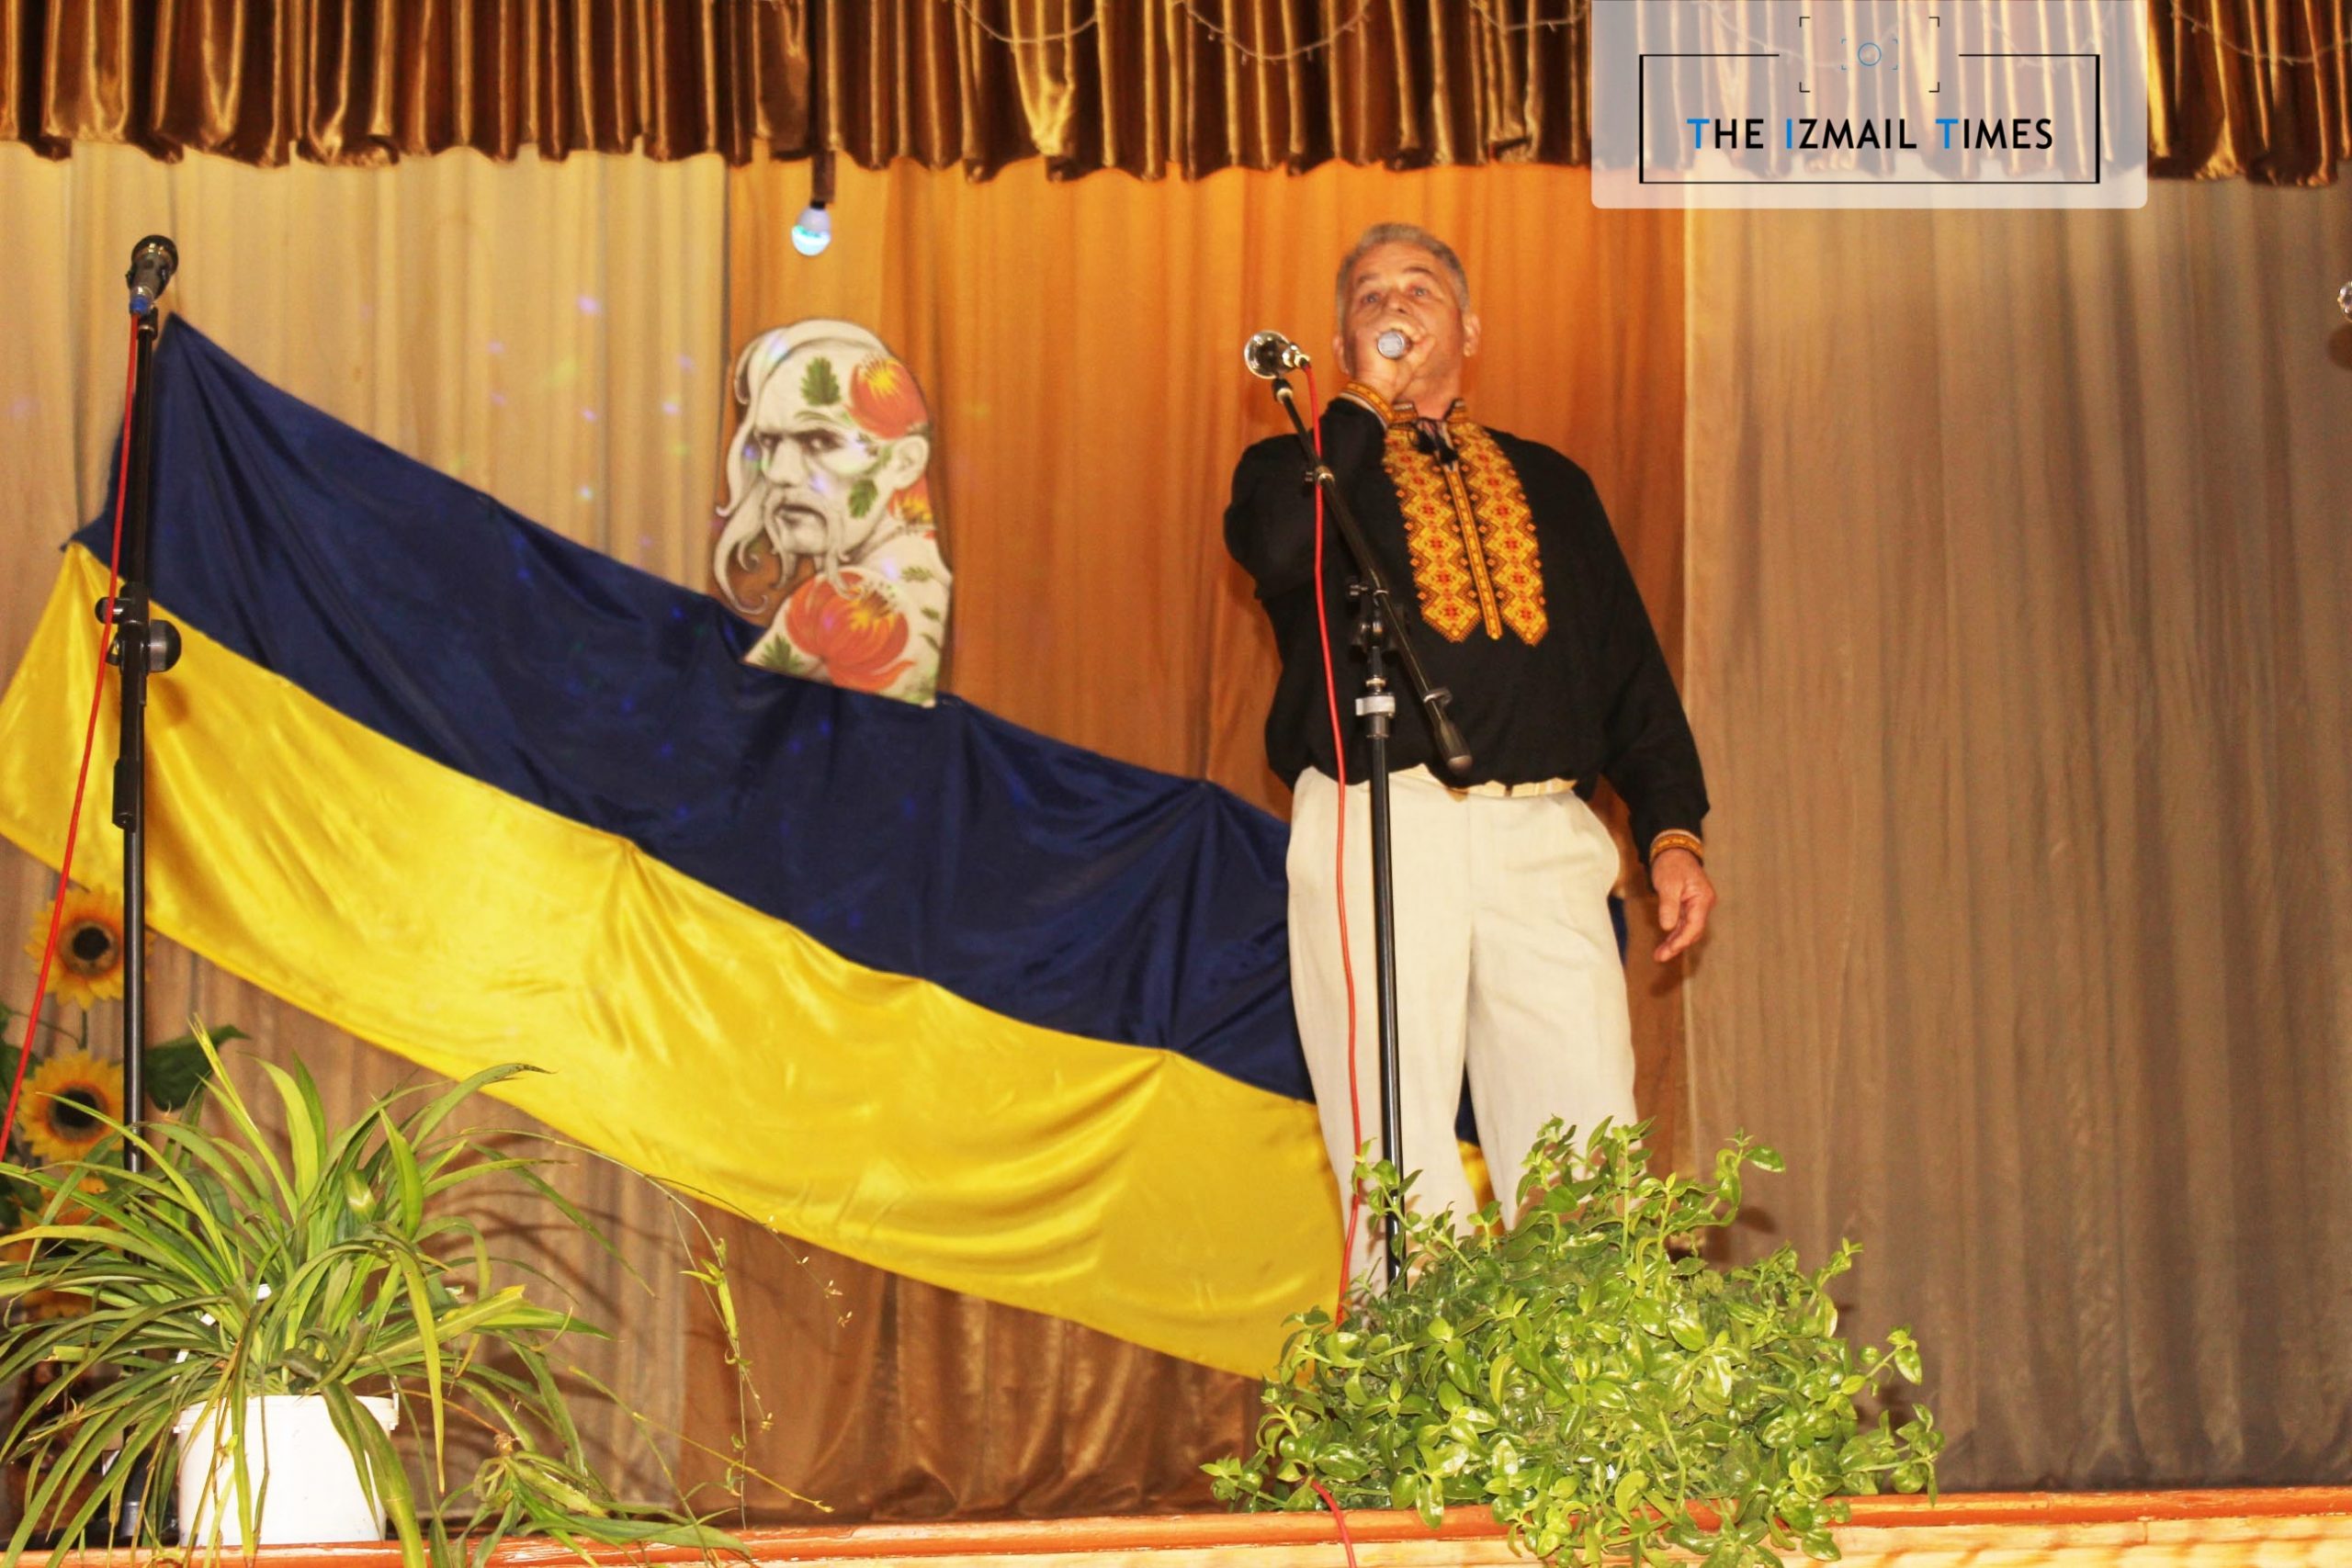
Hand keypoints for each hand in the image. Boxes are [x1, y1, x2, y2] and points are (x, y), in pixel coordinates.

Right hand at [1347, 319, 1433, 407]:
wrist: (1379, 392)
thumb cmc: (1390, 381)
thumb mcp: (1410, 363)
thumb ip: (1420, 350)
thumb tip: (1432, 337)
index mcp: (1375, 334)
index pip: (1393, 313)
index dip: (1409, 320)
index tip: (1421, 336)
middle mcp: (1368, 329)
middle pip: (1392, 308)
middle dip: (1411, 319)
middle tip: (1421, 335)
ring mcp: (1365, 330)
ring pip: (1393, 313)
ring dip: (1411, 323)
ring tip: (1418, 338)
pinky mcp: (1365, 333)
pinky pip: (1389, 318)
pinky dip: (1405, 325)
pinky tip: (1413, 337)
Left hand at [1651, 848, 1715, 962]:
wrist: (1673, 850)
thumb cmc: (1671, 864)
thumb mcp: (1668, 884)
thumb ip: (1668, 906)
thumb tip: (1667, 927)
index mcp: (1702, 899)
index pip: (1694, 926)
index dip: (1681, 941)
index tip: (1668, 952)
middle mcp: (1703, 904)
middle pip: (1692, 931)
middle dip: (1677, 945)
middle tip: (1660, 957)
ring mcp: (1697, 905)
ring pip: (1688, 929)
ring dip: (1675, 942)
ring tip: (1659, 955)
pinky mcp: (1689, 905)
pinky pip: (1684, 923)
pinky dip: (1675, 933)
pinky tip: (1666, 942)